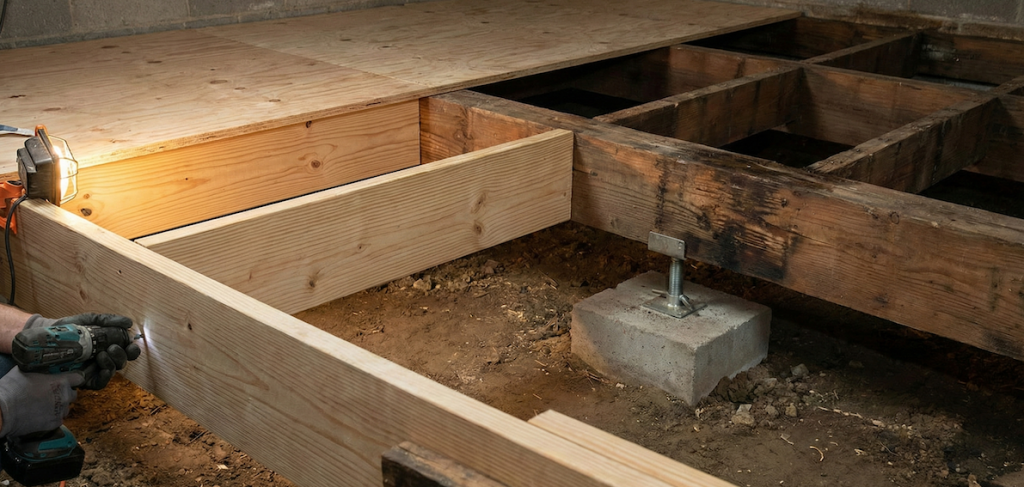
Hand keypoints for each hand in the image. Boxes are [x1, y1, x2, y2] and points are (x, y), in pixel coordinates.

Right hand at [0, 368, 81, 437]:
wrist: (3, 412)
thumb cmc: (11, 390)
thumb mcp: (23, 371)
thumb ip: (34, 370)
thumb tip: (31, 365)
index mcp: (60, 381)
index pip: (79, 378)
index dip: (74, 379)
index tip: (70, 380)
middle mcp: (64, 396)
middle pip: (73, 394)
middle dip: (66, 394)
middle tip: (54, 394)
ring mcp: (60, 411)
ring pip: (66, 408)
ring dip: (59, 406)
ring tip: (46, 406)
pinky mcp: (54, 424)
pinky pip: (59, 420)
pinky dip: (53, 418)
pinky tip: (42, 415)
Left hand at [26, 313, 142, 389]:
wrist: (47, 338)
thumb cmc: (69, 329)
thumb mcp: (89, 320)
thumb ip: (108, 320)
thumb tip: (129, 323)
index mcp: (109, 345)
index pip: (128, 350)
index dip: (132, 349)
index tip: (130, 344)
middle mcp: (105, 358)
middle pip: (123, 362)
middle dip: (121, 355)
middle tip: (112, 347)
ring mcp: (95, 370)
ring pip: (113, 371)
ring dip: (112, 363)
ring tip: (101, 354)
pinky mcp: (84, 380)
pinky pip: (100, 383)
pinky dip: (105, 377)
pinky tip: (102, 370)